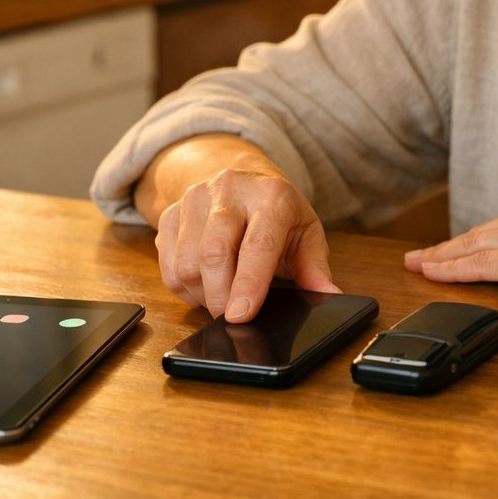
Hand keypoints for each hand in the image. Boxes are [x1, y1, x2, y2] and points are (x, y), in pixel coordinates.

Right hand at [154, 167, 338, 321]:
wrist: (241, 179)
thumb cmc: (277, 212)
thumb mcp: (306, 233)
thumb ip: (315, 267)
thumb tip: (329, 297)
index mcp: (271, 195)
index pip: (258, 243)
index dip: (249, 283)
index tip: (241, 316)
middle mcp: (229, 190)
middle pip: (213, 253)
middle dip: (220, 297)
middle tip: (232, 320)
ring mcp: (194, 199)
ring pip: (186, 263)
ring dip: (202, 294)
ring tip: (223, 297)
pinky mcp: (169, 214)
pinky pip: (168, 265)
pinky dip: (185, 288)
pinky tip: (205, 285)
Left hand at [402, 198, 497, 296]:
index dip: (475, 241)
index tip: (455, 249)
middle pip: (482, 233)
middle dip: (450, 247)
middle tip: (421, 257)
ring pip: (474, 246)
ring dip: (443, 256)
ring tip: (417, 265)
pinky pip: (481, 263)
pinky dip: (452, 268)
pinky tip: (431, 273)